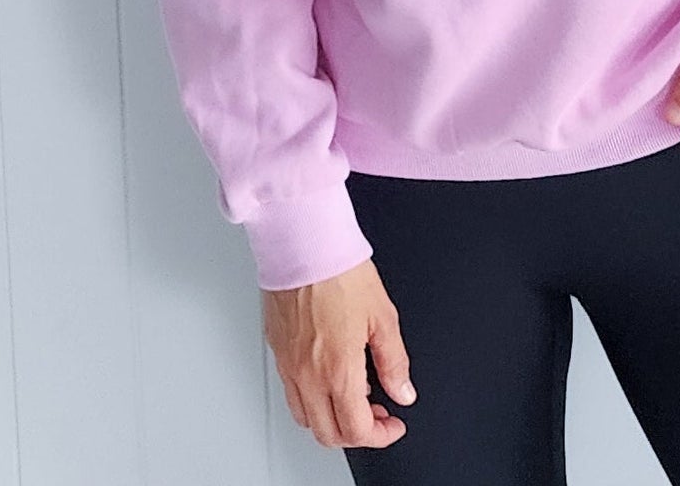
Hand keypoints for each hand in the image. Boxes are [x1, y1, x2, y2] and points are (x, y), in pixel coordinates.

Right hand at [262, 257, 415, 448]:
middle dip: (357, 433)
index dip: (381, 436)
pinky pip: (291, 392)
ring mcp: (288, 365)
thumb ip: (394, 361)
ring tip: (355, 395)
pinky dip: (313, 399)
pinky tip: (331, 376)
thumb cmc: (340, 271)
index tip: (393, 425)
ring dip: (332, 419)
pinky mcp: (276, 350)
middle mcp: (308, 375)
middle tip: (377, 414)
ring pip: (305, 418)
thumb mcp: (382, 316)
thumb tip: (403, 390)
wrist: (304, 243)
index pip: (357, 431)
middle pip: (328, 434)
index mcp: (338, 370)